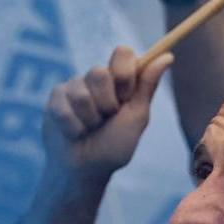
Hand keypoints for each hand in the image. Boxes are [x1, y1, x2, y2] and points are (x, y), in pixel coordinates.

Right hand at [44, 48, 172, 179]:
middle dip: (106, 104)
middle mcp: (96, 79)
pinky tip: (74, 134)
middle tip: (107, 119)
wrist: (85, 170)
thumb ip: (146, 86)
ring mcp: (73, 87)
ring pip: (81, 94)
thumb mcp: (136, 117)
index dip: (124, 73)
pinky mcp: (55, 99)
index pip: (122, 53)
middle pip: (98, 72)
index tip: (126, 96)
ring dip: (90, 120)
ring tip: (90, 129)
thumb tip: (168, 57)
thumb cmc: (114, 146)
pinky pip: (63, 109)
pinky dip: (73, 129)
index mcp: (119, 81)